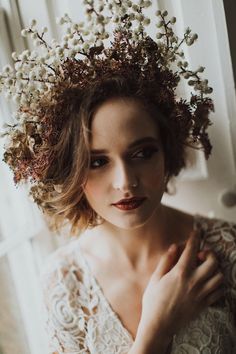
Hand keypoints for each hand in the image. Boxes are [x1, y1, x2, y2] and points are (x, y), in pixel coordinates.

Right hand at [136, 231, 223, 348]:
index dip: (195, 238)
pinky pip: (219, 292)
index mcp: (179, 273)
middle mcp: (193, 282)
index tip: (197, 232)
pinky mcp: (204, 304)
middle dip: (209, 253)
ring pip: (219, 276)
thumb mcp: (155, 278)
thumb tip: (175, 246)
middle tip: (201, 255)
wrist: (158, 325)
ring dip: (215, 269)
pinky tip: (208, 282)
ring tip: (206, 268)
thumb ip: (166, 260)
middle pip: (212, 262)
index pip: (192, 250)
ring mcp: (200, 294)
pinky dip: (218, 285)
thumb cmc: (153, 301)